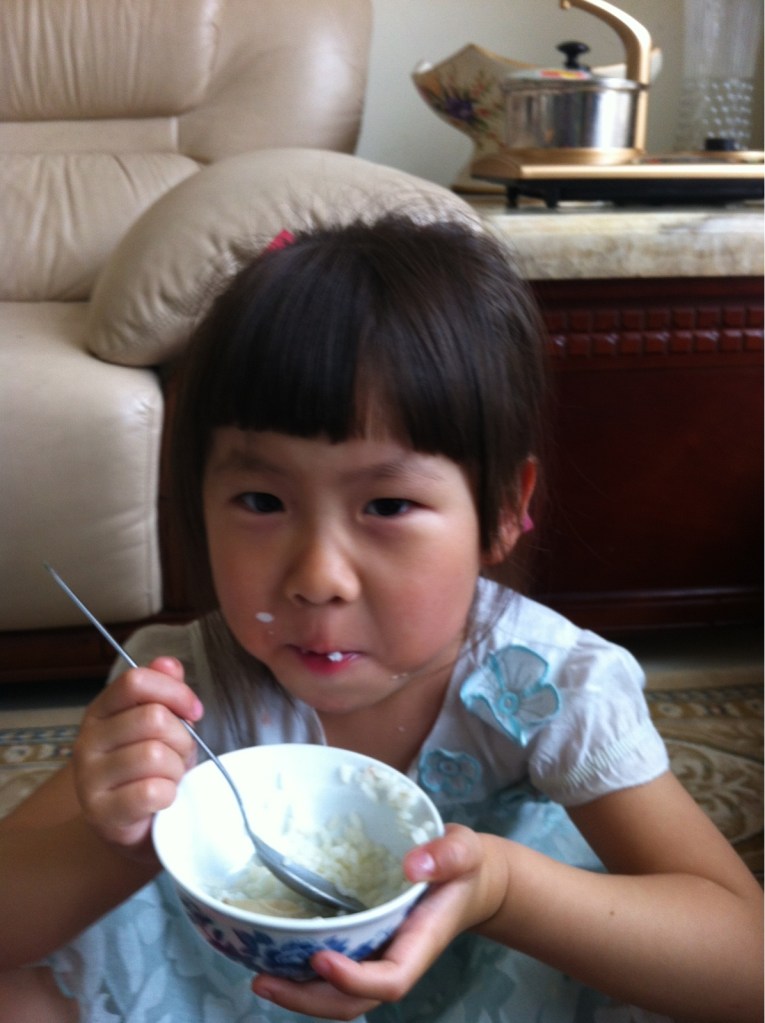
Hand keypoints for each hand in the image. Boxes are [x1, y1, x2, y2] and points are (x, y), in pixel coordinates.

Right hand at [72, 657, 202, 860]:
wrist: (136, 827)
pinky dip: (169, 795)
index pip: (135, 681)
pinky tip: (163, 799)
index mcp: (101, 711)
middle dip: (182, 738)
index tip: (194, 711)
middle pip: (153, 719)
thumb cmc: (152, 770)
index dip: (174, 692)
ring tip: (170, 778)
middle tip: (180, 756)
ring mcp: (89, 778)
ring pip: (155, 755)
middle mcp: (87, 740)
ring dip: (176, 770)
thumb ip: (165, 692)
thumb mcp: (163, 727)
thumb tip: (169, 663)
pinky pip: (152, 791)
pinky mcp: (101, 813)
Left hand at [251, 825, 500, 1019]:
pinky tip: (272, 954)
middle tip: (262, 980)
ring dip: (300, 994)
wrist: (469, 880)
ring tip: (259, 976)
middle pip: (355, 1001)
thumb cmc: (464, 866)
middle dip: (309, 1000)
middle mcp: (396, 958)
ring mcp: (378, 956)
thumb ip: (446, 855)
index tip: (321, 959)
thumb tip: (413, 864)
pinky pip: (334, 972)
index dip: (355, 979)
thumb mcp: (464, 851)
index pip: (390, 980)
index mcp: (420, 943)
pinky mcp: (365, 946)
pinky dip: (303, 974)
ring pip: (339, 995)